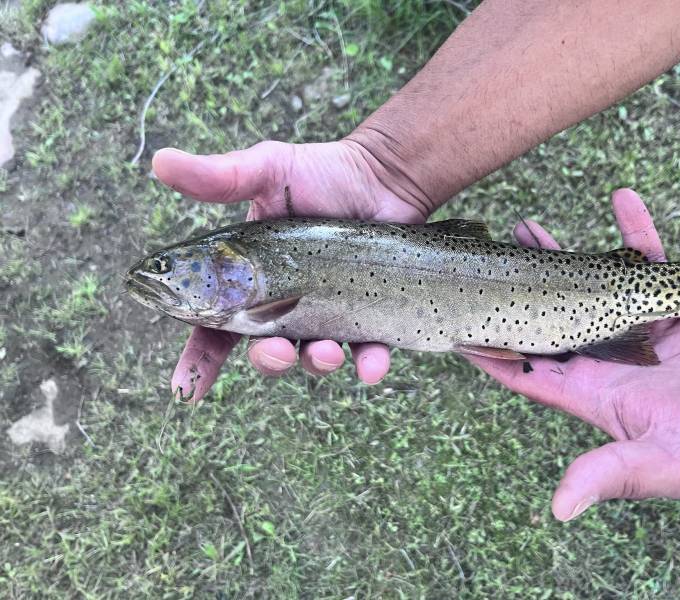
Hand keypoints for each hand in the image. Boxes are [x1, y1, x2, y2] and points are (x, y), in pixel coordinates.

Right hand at [152, 140, 431, 400]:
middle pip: (266, 351)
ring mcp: (329, 313)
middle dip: (269, 361)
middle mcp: (287, 305)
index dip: (198, 361)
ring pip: (315, 358)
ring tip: (328, 352)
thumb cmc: (322, 173)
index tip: (184, 390)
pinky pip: (369, 353)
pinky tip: (373, 365)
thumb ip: (219, 176)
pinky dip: (370, 365)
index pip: (216, 327)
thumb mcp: (268, 170)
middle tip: (278, 352)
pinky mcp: (370, 315)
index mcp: (252, 281)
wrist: (383, 174)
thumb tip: (159, 160)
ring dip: (317, 364)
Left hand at [467, 188, 679, 520]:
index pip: (526, 370)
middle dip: (514, 290)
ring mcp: (637, 328)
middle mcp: (607, 358)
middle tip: (485, 258)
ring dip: (560, 256)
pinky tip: (621, 198)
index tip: (454, 322)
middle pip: (545, 317)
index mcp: (594, 394)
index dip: (490, 350)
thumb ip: (614, 474)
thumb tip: (561, 508)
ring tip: (526, 228)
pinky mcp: (673, 304)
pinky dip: (636, 230)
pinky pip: (649, 258)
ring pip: (589, 283)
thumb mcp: (670, 466)